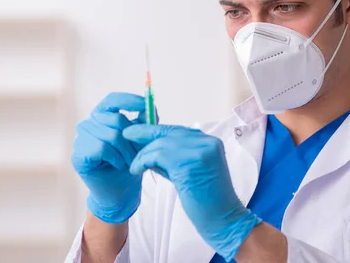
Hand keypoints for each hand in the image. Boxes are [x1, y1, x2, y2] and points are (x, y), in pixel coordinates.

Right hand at [71, 92, 146, 223]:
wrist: (120, 191)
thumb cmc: (128, 162)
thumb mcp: (140, 139)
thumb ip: (144, 122)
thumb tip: (151, 106)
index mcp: (102, 115)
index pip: (113, 100)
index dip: (129, 100)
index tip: (144, 105)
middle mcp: (89, 123)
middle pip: (116, 119)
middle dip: (133, 138)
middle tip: (138, 153)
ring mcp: (81, 137)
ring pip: (111, 135)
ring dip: (125, 151)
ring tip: (128, 161)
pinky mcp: (78, 153)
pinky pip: (102, 148)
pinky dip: (115, 158)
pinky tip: (116, 165)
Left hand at [123, 124, 260, 260]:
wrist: (224, 220)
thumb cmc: (207, 201)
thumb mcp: (189, 172)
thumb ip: (173, 158)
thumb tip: (148, 149)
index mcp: (209, 142)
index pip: (177, 130)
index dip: (155, 130)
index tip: (137, 132)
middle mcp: (206, 142)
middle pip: (168, 133)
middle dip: (145, 135)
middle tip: (126, 135)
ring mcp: (199, 151)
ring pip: (161, 144)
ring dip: (143, 154)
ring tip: (133, 165)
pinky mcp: (189, 164)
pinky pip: (158, 156)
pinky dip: (143, 161)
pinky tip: (137, 169)